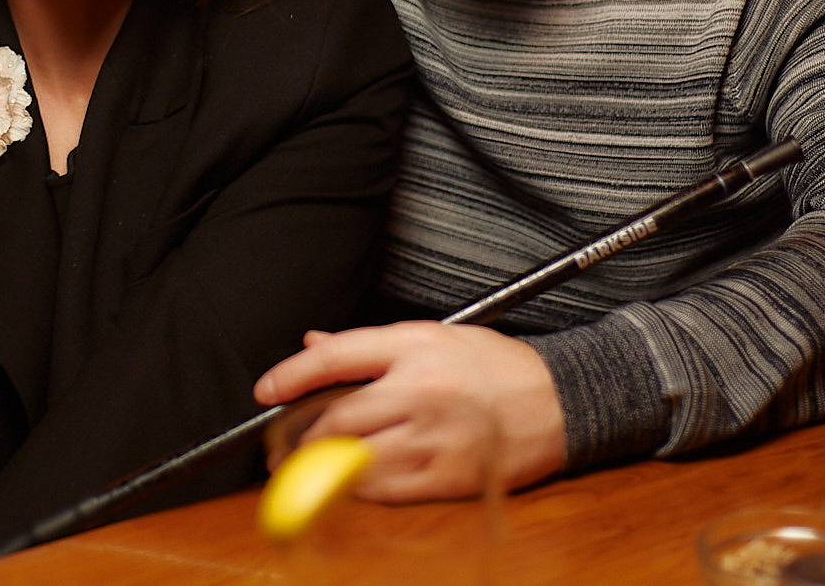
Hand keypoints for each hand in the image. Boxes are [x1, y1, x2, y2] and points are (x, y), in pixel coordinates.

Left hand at [254, 322, 567, 502]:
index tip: (265, 391)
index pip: (336, 357)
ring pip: (356, 458)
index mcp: (415, 346)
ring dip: (327, 465)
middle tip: (286, 441)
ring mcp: (435, 436)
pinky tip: (356, 480)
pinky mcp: (449, 474)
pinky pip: (386, 489)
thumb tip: (314, 344)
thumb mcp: (433, 335)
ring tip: (316, 462)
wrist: (559, 400)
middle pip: (338, 417)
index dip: (291, 375)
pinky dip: (360, 487)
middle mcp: (421, 390)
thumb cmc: (494, 366)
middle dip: (303, 434)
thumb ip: (370, 346)